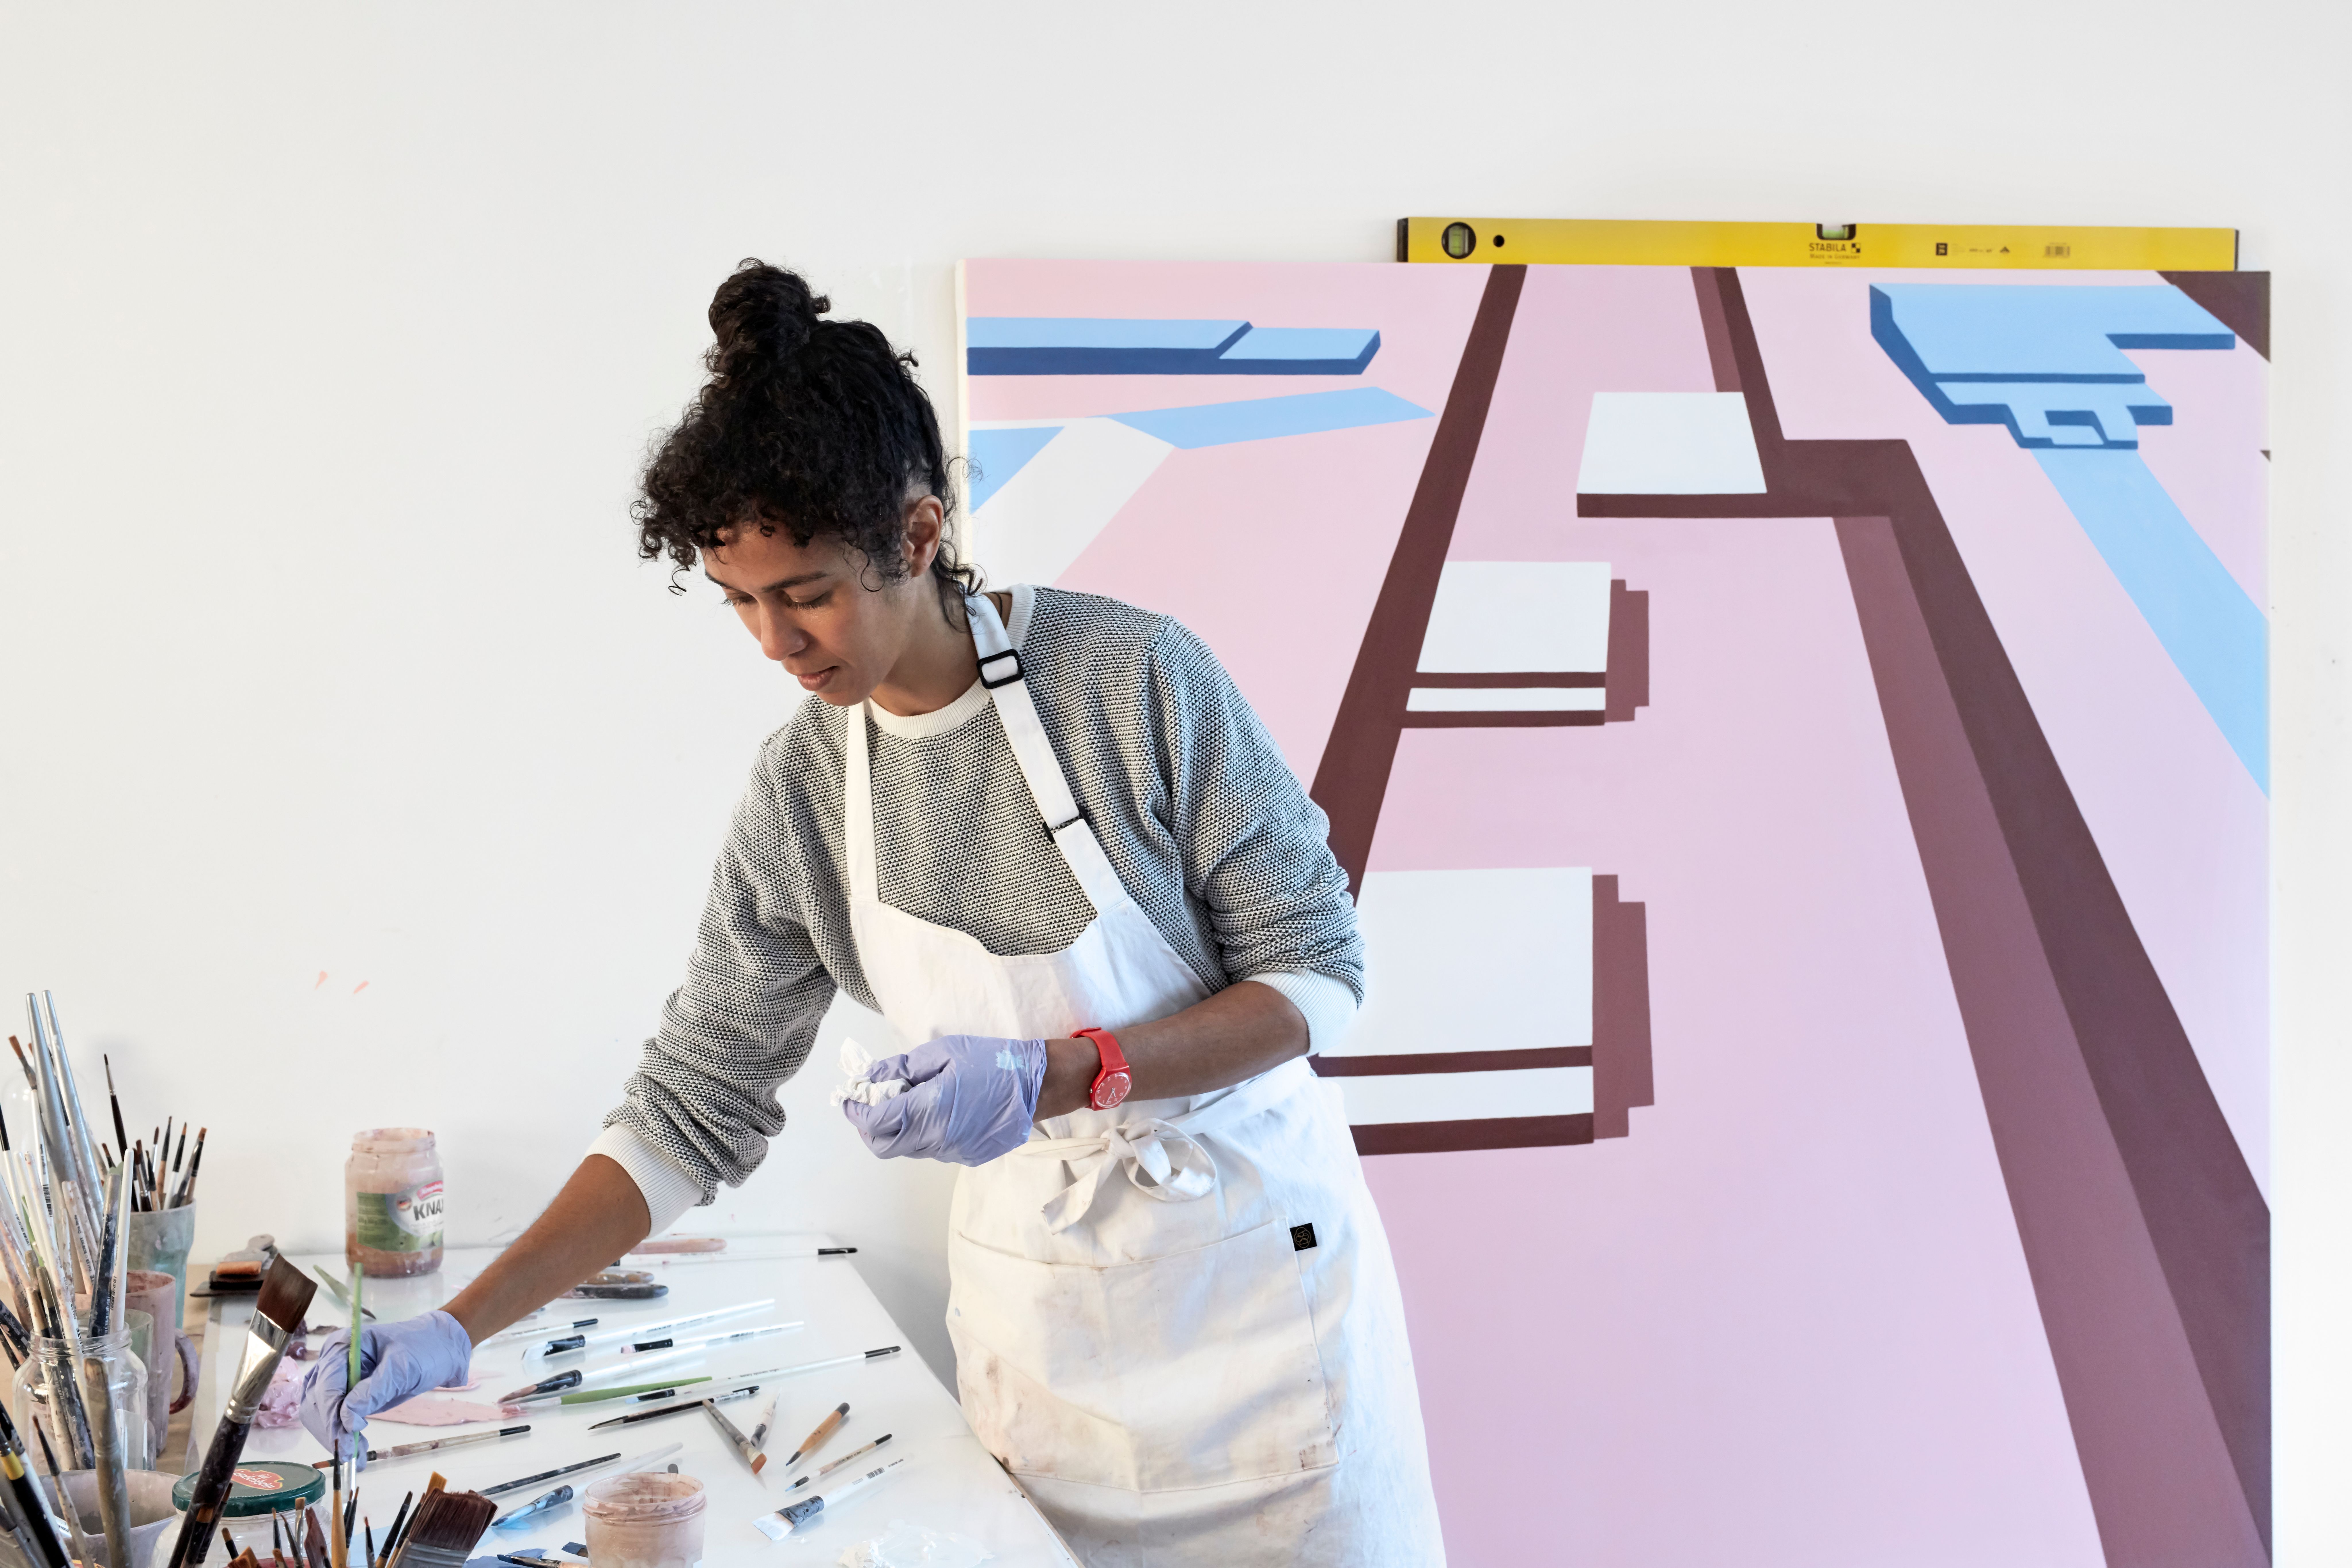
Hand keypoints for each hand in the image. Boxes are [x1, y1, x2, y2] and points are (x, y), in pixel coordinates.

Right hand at [300, 1309, 471, 1464]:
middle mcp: (332, 1361)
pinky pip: (332, 1417)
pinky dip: (339, 1435)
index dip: (332, 1413)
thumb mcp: (401, 1368)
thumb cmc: (422, 1350)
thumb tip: (347, 1419)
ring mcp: (336, 1379)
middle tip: (351, 1454)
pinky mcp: (344, 1395)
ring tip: (356, 1457)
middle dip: (331, 1429)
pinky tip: (355, 1450)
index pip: (326, 1384)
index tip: (346, 1437)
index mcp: (342, 1346)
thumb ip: (373, 1391)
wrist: (438, 1349)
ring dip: (333, 1436)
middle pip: (317, 1401)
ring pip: (318, 1413)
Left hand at [840, 1034, 1046, 1165]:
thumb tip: (873, 1077)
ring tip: (907, 1102)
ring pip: (908, 1149)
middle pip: (884, 1145)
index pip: (875, 1122)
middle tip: (871, 1104)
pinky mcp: (967, 1157)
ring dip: (897, 1130)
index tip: (848, 1098)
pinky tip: (937, 1111)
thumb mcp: (945, 1051)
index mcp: (928, 1111)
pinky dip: (923, 1133)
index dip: (855, 1111)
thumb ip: (903, 1067)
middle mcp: (935, 1139)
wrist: (1039, 1085)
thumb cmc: (993, 1062)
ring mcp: (952, 1152)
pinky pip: (933, 1149)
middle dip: (869, 1127)